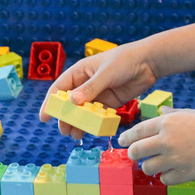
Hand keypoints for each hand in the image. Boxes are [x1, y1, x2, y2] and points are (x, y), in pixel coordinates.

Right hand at [38, 40, 158, 139]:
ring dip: (78, 123)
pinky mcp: (109, 102)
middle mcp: (86, 84)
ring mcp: (98, 94)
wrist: (149, 62)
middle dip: (65, 117)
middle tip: (64, 130)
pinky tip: (91, 131)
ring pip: (83, 112)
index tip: (44, 117)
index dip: (50, 103)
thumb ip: (90, 88)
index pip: (59, 88)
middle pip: (69, 104)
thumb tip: (72, 101)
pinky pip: (97, 115)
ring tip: (75, 135)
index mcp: (80, 72)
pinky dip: (93, 123)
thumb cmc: (125, 60)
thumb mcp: (106, 73)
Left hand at [119, 107, 194, 184]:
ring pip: (147, 168)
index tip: (123, 142)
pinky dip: (167, 175)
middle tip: (138, 155)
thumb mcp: (193, 112)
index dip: (126, 138)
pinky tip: (177, 169)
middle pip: (135, 152)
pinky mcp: (183, 174)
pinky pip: (164, 179)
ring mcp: (174, 159)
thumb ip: (173, 114)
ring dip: (151, 166)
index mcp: (168, 122)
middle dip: (134, 154)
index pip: (137, 131)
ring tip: (161, 162)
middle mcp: (167, 140)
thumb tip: (161, 110)